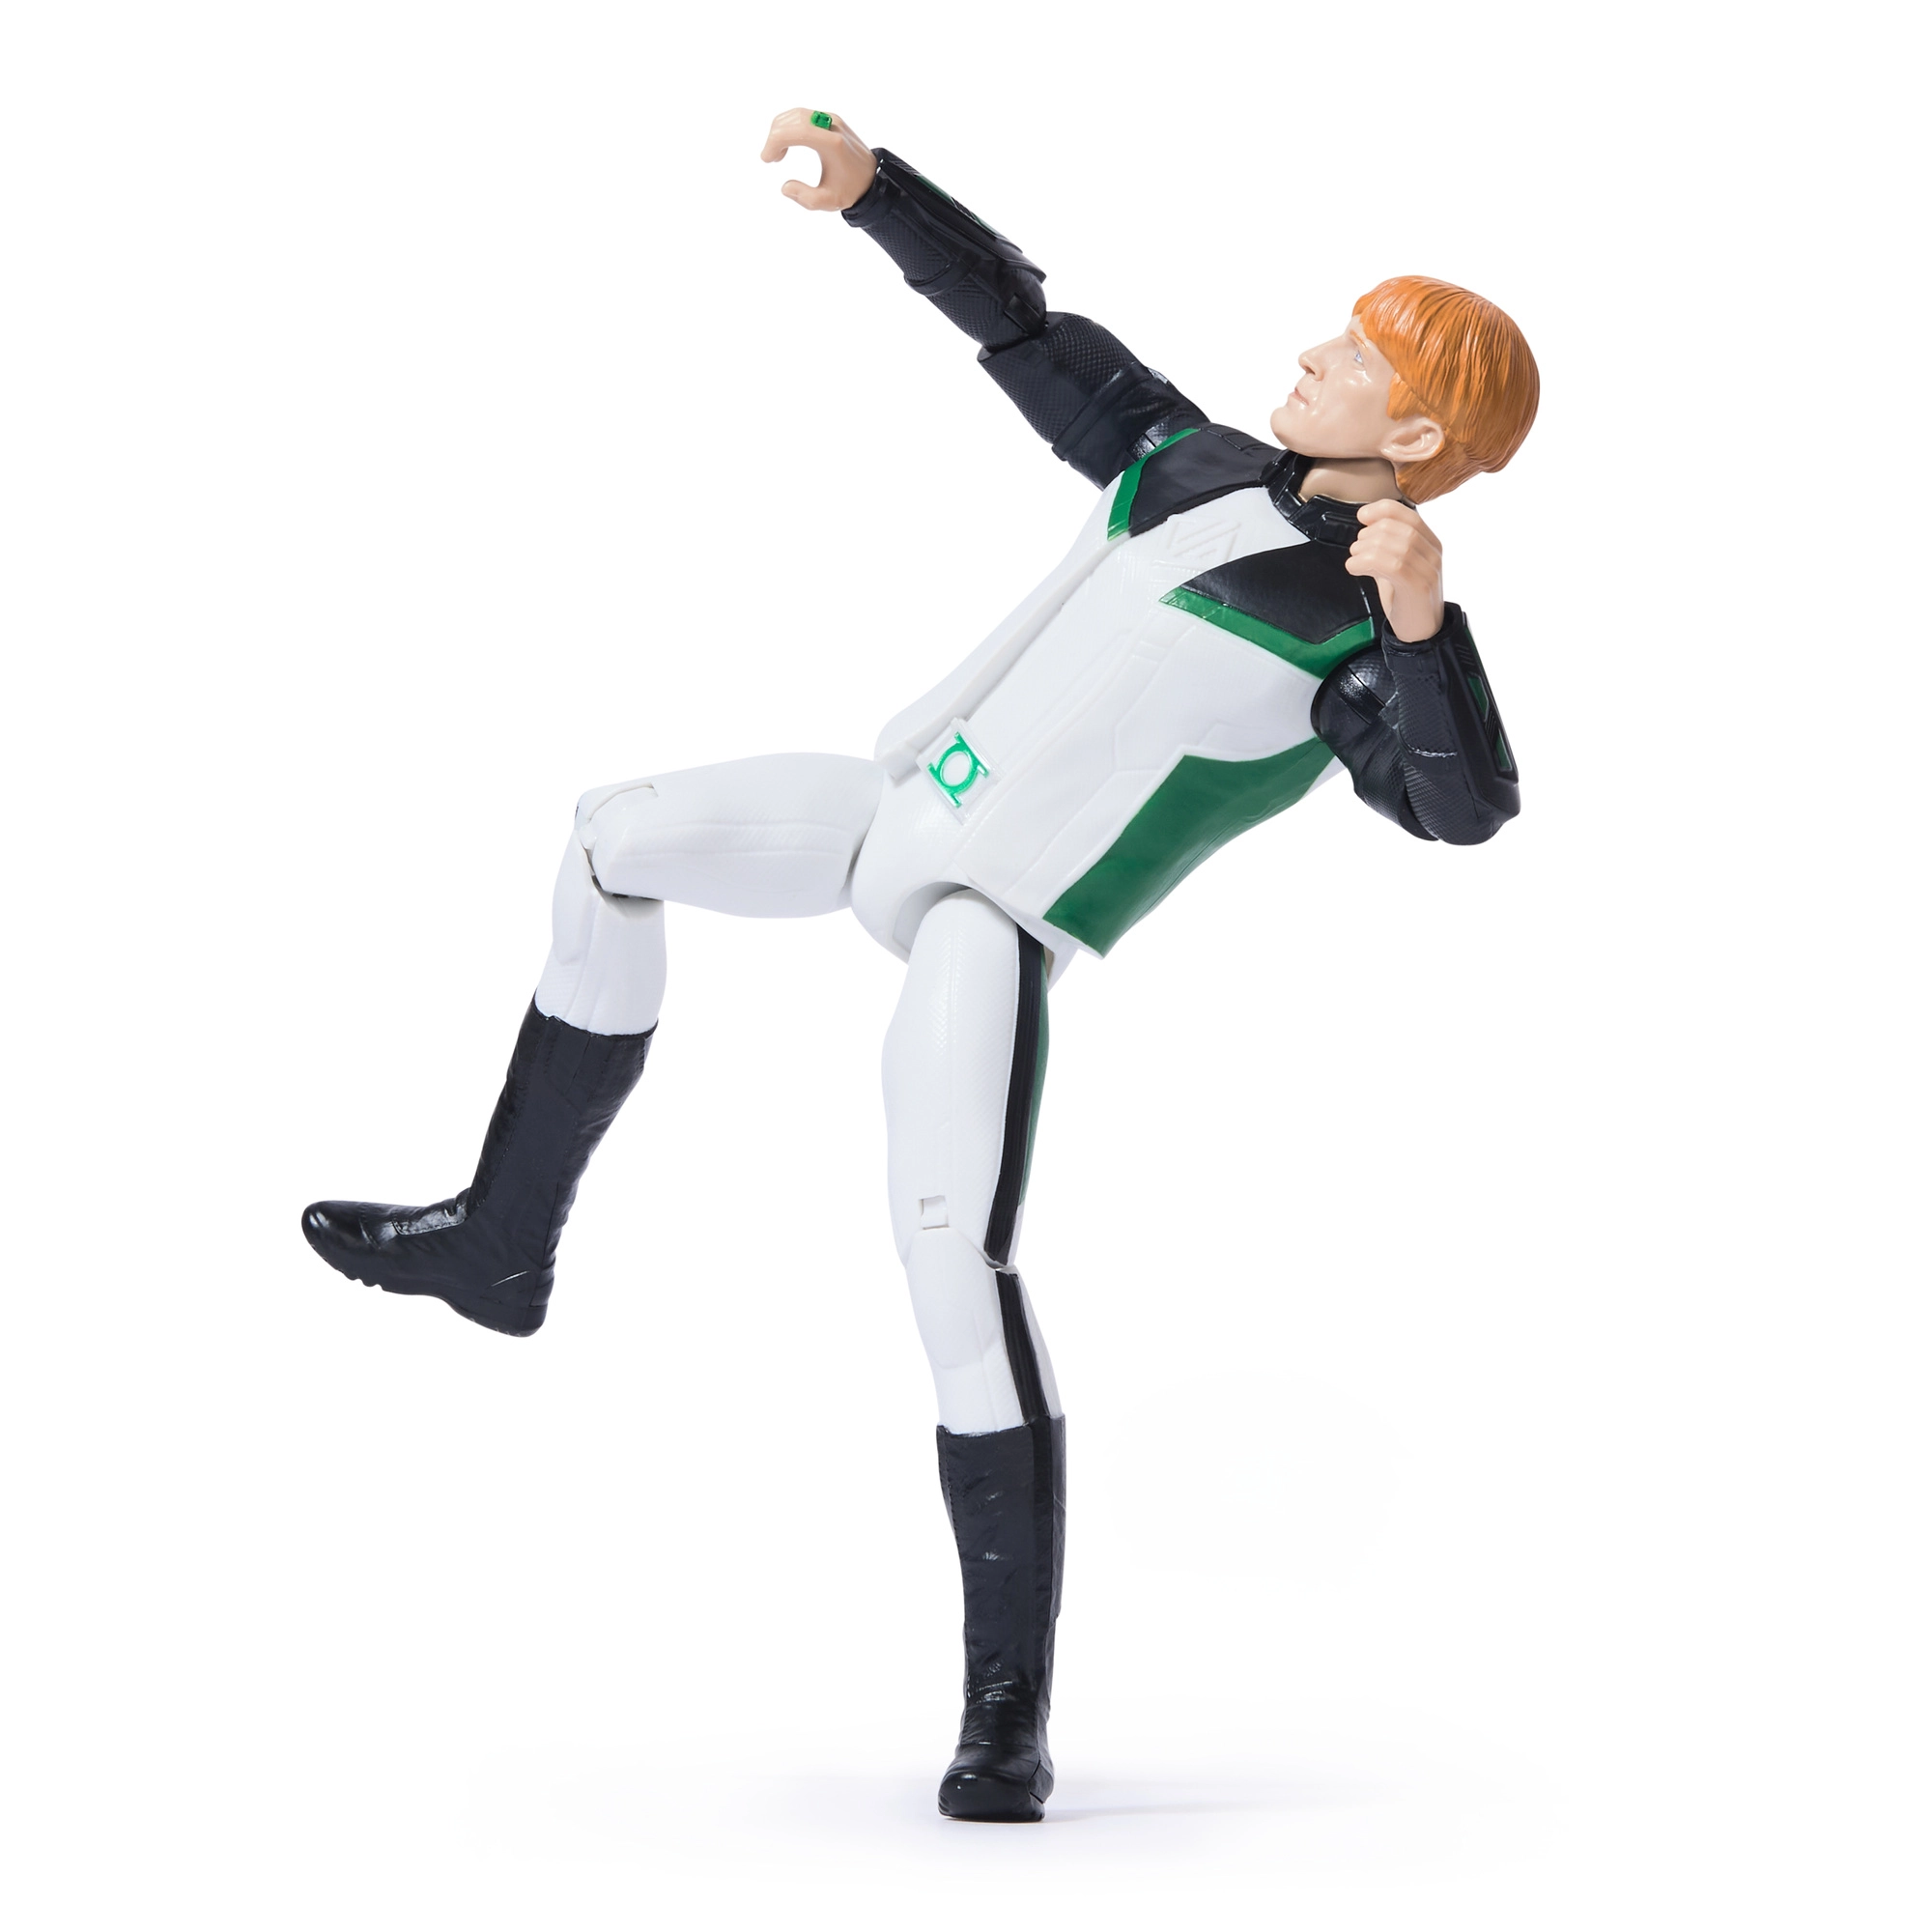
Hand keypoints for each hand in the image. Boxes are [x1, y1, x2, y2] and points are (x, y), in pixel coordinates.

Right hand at [760, 107, 876, 211]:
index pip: (797, 130)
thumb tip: (785, 187)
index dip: (775, 141)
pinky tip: (788, 145)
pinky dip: (790, 127)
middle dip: (775, 136)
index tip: (767, 159)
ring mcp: (831, 119)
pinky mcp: (829, 119)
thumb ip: (805, 197)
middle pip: (794, 119)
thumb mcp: (829, 202)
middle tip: (771, 159)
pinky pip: (803, 116)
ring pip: (796, 114)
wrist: (872, 177)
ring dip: (781, 130)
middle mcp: (831, 125)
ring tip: (779, 154)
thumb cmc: (851, 190)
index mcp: (832, 143)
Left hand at [1346, 499, 1444, 643]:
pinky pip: (1393, 565)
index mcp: (1431, 543)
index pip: (1409, 514)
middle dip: (1371, 533)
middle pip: (1400, 529)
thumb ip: (1385, 548)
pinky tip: (1354, 568)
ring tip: (1354, 559)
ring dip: (1367, 549)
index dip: (1383, 510)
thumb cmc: (1407, 600)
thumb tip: (1365, 529)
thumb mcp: (1395, 568)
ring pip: (1397, 545)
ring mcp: (1428, 571)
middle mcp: (1433, 554)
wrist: (1422, 633)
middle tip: (1356, 548)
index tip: (1362, 516)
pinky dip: (1367, 562)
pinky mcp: (1418, 588)